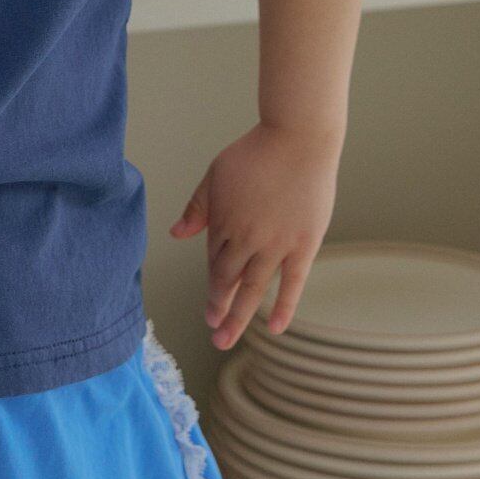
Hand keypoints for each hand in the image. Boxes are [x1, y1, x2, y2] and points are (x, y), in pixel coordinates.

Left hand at [168, 121, 339, 350]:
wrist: (296, 139)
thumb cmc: (254, 153)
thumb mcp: (216, 175)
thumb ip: (198, 207)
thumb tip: (176, 234)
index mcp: (222, 220)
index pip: (214, 259)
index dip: (213, 279)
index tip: (212, 300)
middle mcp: (246, 237)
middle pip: (228, 279)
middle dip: (218, 307)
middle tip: (213, 330)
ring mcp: (276, 243)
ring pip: (254, 288)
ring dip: (239, 316)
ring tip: (226, 339)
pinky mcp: (303, 244)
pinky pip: (293, 283)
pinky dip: (283, 306)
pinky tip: (275, 328)